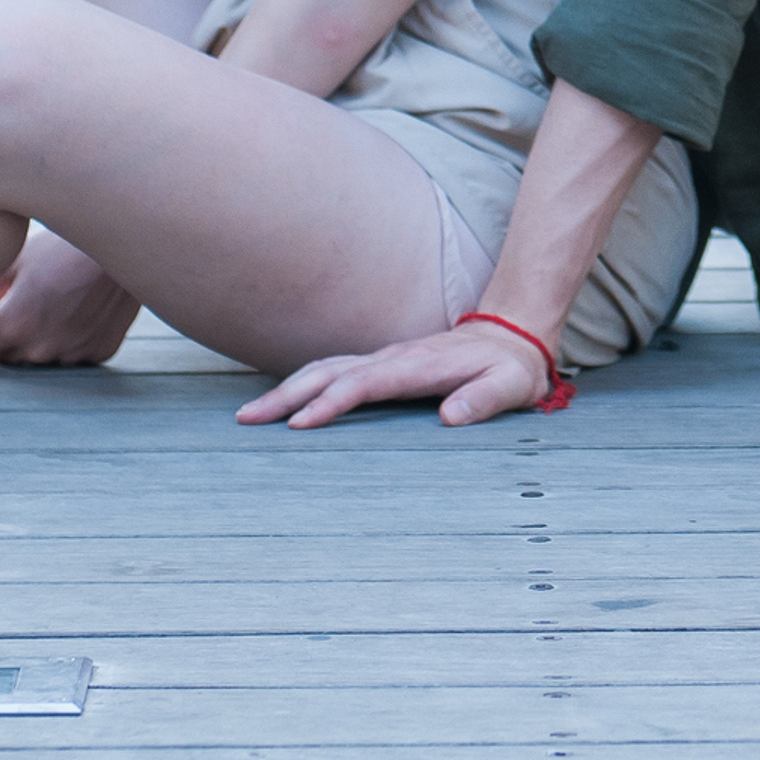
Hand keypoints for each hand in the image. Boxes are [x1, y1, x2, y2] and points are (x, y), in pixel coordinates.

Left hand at [0, 227, 141, 368]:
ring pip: (41, 354)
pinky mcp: (101, 350)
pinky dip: (70, 336)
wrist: (125, 237)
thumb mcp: (17, 259)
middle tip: (14, 303)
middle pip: (7, 355)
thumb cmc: (67, 241)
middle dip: (3, 335)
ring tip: (54, 299)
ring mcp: (73, 352)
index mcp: (14, 323)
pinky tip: (79, 307)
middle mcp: (41, 346)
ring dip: (38, 337)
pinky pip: (74, 352)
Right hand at [237, 317, 554, 428]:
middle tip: (247, 419)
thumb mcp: (510, 386)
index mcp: (418, 365)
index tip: (298, 424)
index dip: (330, 402)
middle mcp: (393, 358)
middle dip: (287, 394)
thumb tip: (451, 417)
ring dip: (287, 388)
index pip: (364, 383)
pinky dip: (304, 385)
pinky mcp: (383, 366)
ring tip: (251, 413)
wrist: (511, 336)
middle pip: (330, 371)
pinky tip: (284, 403)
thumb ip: (484, 400)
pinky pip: (335, 372)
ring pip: (326, 368)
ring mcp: (385, 359)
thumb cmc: (509, 368)